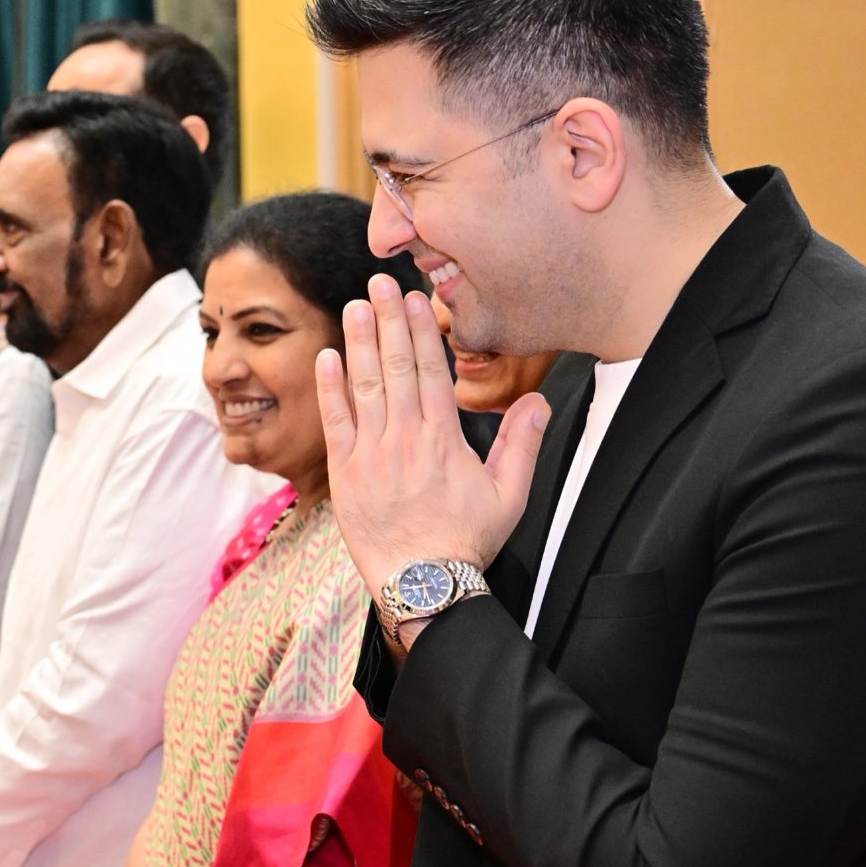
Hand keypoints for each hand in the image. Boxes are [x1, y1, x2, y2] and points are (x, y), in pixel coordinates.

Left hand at [316, 275, 549, 614]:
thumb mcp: (510, 494)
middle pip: (395, 367)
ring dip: (358, 343)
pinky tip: (326, 357)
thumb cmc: (467, 541)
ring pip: (364, 387)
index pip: (430, 371)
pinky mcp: (346, 473)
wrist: (424, 583)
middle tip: (380, 282)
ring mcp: (372, 454)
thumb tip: (539, 401)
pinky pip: (336, 422)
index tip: (413, 298)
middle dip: (387, 321)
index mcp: (444, 439)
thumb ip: (523, 443)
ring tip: (355, 306)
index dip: (420, 330)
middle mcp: (405, 438)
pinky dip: (330, 389)